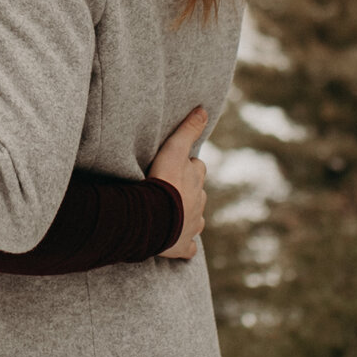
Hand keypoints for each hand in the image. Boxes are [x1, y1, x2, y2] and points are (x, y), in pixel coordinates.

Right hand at [147, 106, 208, 260]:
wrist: (153, 217)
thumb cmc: (162, 182)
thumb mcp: (174, 150)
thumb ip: (188, 130)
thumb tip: (203, 109)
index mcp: (196, 182)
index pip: (196, 168)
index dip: (187, 167)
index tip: (175, 167)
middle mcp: (198, 204)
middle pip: (196, 193)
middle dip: (186, 192)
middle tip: (168, 190)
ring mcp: (192, 226)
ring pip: (194, 219)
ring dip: (185, 216)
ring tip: (168, 214)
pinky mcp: (182, 245)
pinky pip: (187, 248)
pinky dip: (184, 245)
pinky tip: (177, 243)